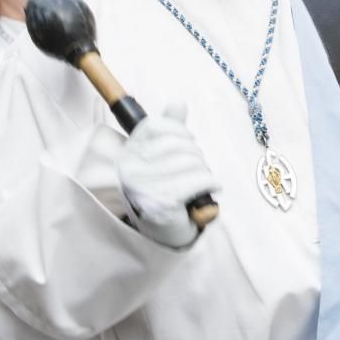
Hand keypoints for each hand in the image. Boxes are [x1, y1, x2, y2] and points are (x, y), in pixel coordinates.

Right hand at [116, 103, 216, 248]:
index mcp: (127, 154)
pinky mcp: (163, 202)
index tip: (186, 147)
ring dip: (205, 171)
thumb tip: (177, 103)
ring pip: (192, 162)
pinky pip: (199, 180)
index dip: (180, 132)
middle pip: (179, 145)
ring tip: (200, 183)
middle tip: (196, 172)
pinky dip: (211, 183)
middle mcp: (131, 169)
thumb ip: (169, 130)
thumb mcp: (161, 160)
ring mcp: (145, 187)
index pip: (157, 126)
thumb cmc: (163, 193)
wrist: (161, 235)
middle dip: (196, 156)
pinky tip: (210, 189)